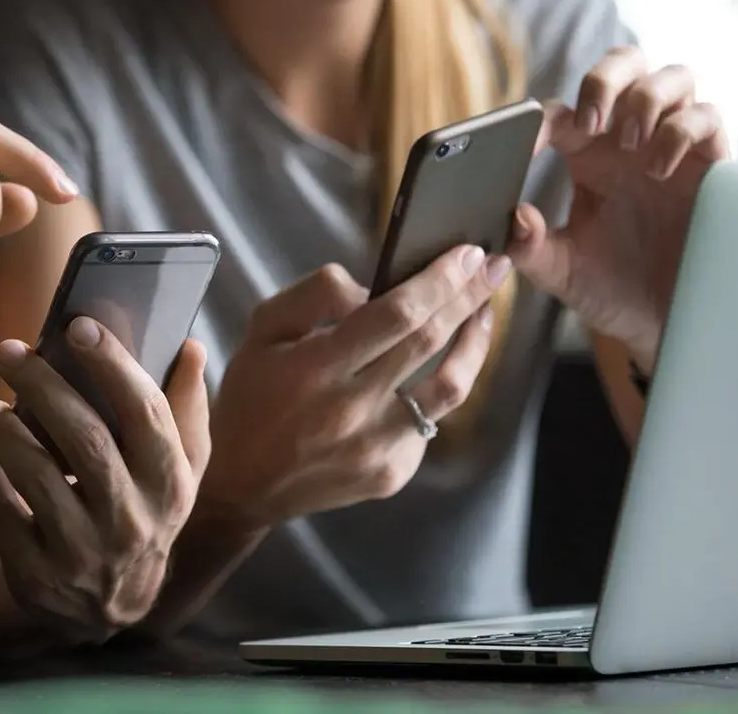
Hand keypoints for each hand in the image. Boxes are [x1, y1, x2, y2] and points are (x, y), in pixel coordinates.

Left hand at [0, 318, 209, 643]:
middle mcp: (133, 519)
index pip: (146, 413)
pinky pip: (1, 513)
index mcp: (170, 483)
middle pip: (85, 439)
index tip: (77, 326)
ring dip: (6, 432)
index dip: (113, 365)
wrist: (116, 607)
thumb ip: (186, 408)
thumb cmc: (147, 512)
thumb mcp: (179, 469)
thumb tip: (189, 346)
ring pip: (38, 476)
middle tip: (9, 350)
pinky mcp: (38, 575)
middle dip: (44, 386)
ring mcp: (84, 552)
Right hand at [200, 249, 508, 530]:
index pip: (396, 313)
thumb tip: (373, 290)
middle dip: (470, 297)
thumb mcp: (262, 330)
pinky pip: (429, 422)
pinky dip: (437, 388)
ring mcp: (376, 447)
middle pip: (430, 341)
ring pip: (451, 387)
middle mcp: (350, 409)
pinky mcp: (392, 473)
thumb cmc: (251, 397)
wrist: (242, 483)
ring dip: (475, 344)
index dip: (440, 280)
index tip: (468, 253)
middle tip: (494, 267)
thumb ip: (315, 295)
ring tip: (483, 314)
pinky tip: (436, 368)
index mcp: (314, 368)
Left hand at [508, 47, 731, 373]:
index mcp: (584, 156)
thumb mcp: (561, 272)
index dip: (538, 122)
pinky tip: (659, 170)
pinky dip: (680, 131)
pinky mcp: (710, 163)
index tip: (526, 147)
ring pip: (668, 78)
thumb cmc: (609, 288)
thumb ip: (530, 248)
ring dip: (644, 99)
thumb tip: (515, 217)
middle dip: (605, 79)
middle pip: (622, 66)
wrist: (661, 323)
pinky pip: (706, 116)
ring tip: (628, 144)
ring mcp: (671, 146)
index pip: (559, 114)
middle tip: (591, 122)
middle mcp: (627, 141)